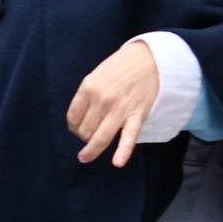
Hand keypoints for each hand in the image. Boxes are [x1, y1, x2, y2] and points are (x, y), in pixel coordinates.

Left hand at [68, 38, 164, 167]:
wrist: (149, 58)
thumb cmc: (121, 66)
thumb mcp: (97, 75)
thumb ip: (87, 95)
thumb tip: (81, 118)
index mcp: (88, 87)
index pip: (73, 117)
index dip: (73, 126)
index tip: (77, 127)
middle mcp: (102, 100)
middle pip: (85, 130)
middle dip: (83, 136)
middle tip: (87, 135)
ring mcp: (119, 109)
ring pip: (100, 137)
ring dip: (91, 150)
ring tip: (85, 156)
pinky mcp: (137, 115)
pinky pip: (128, 137)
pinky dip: (123, 151)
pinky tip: (117, 163)